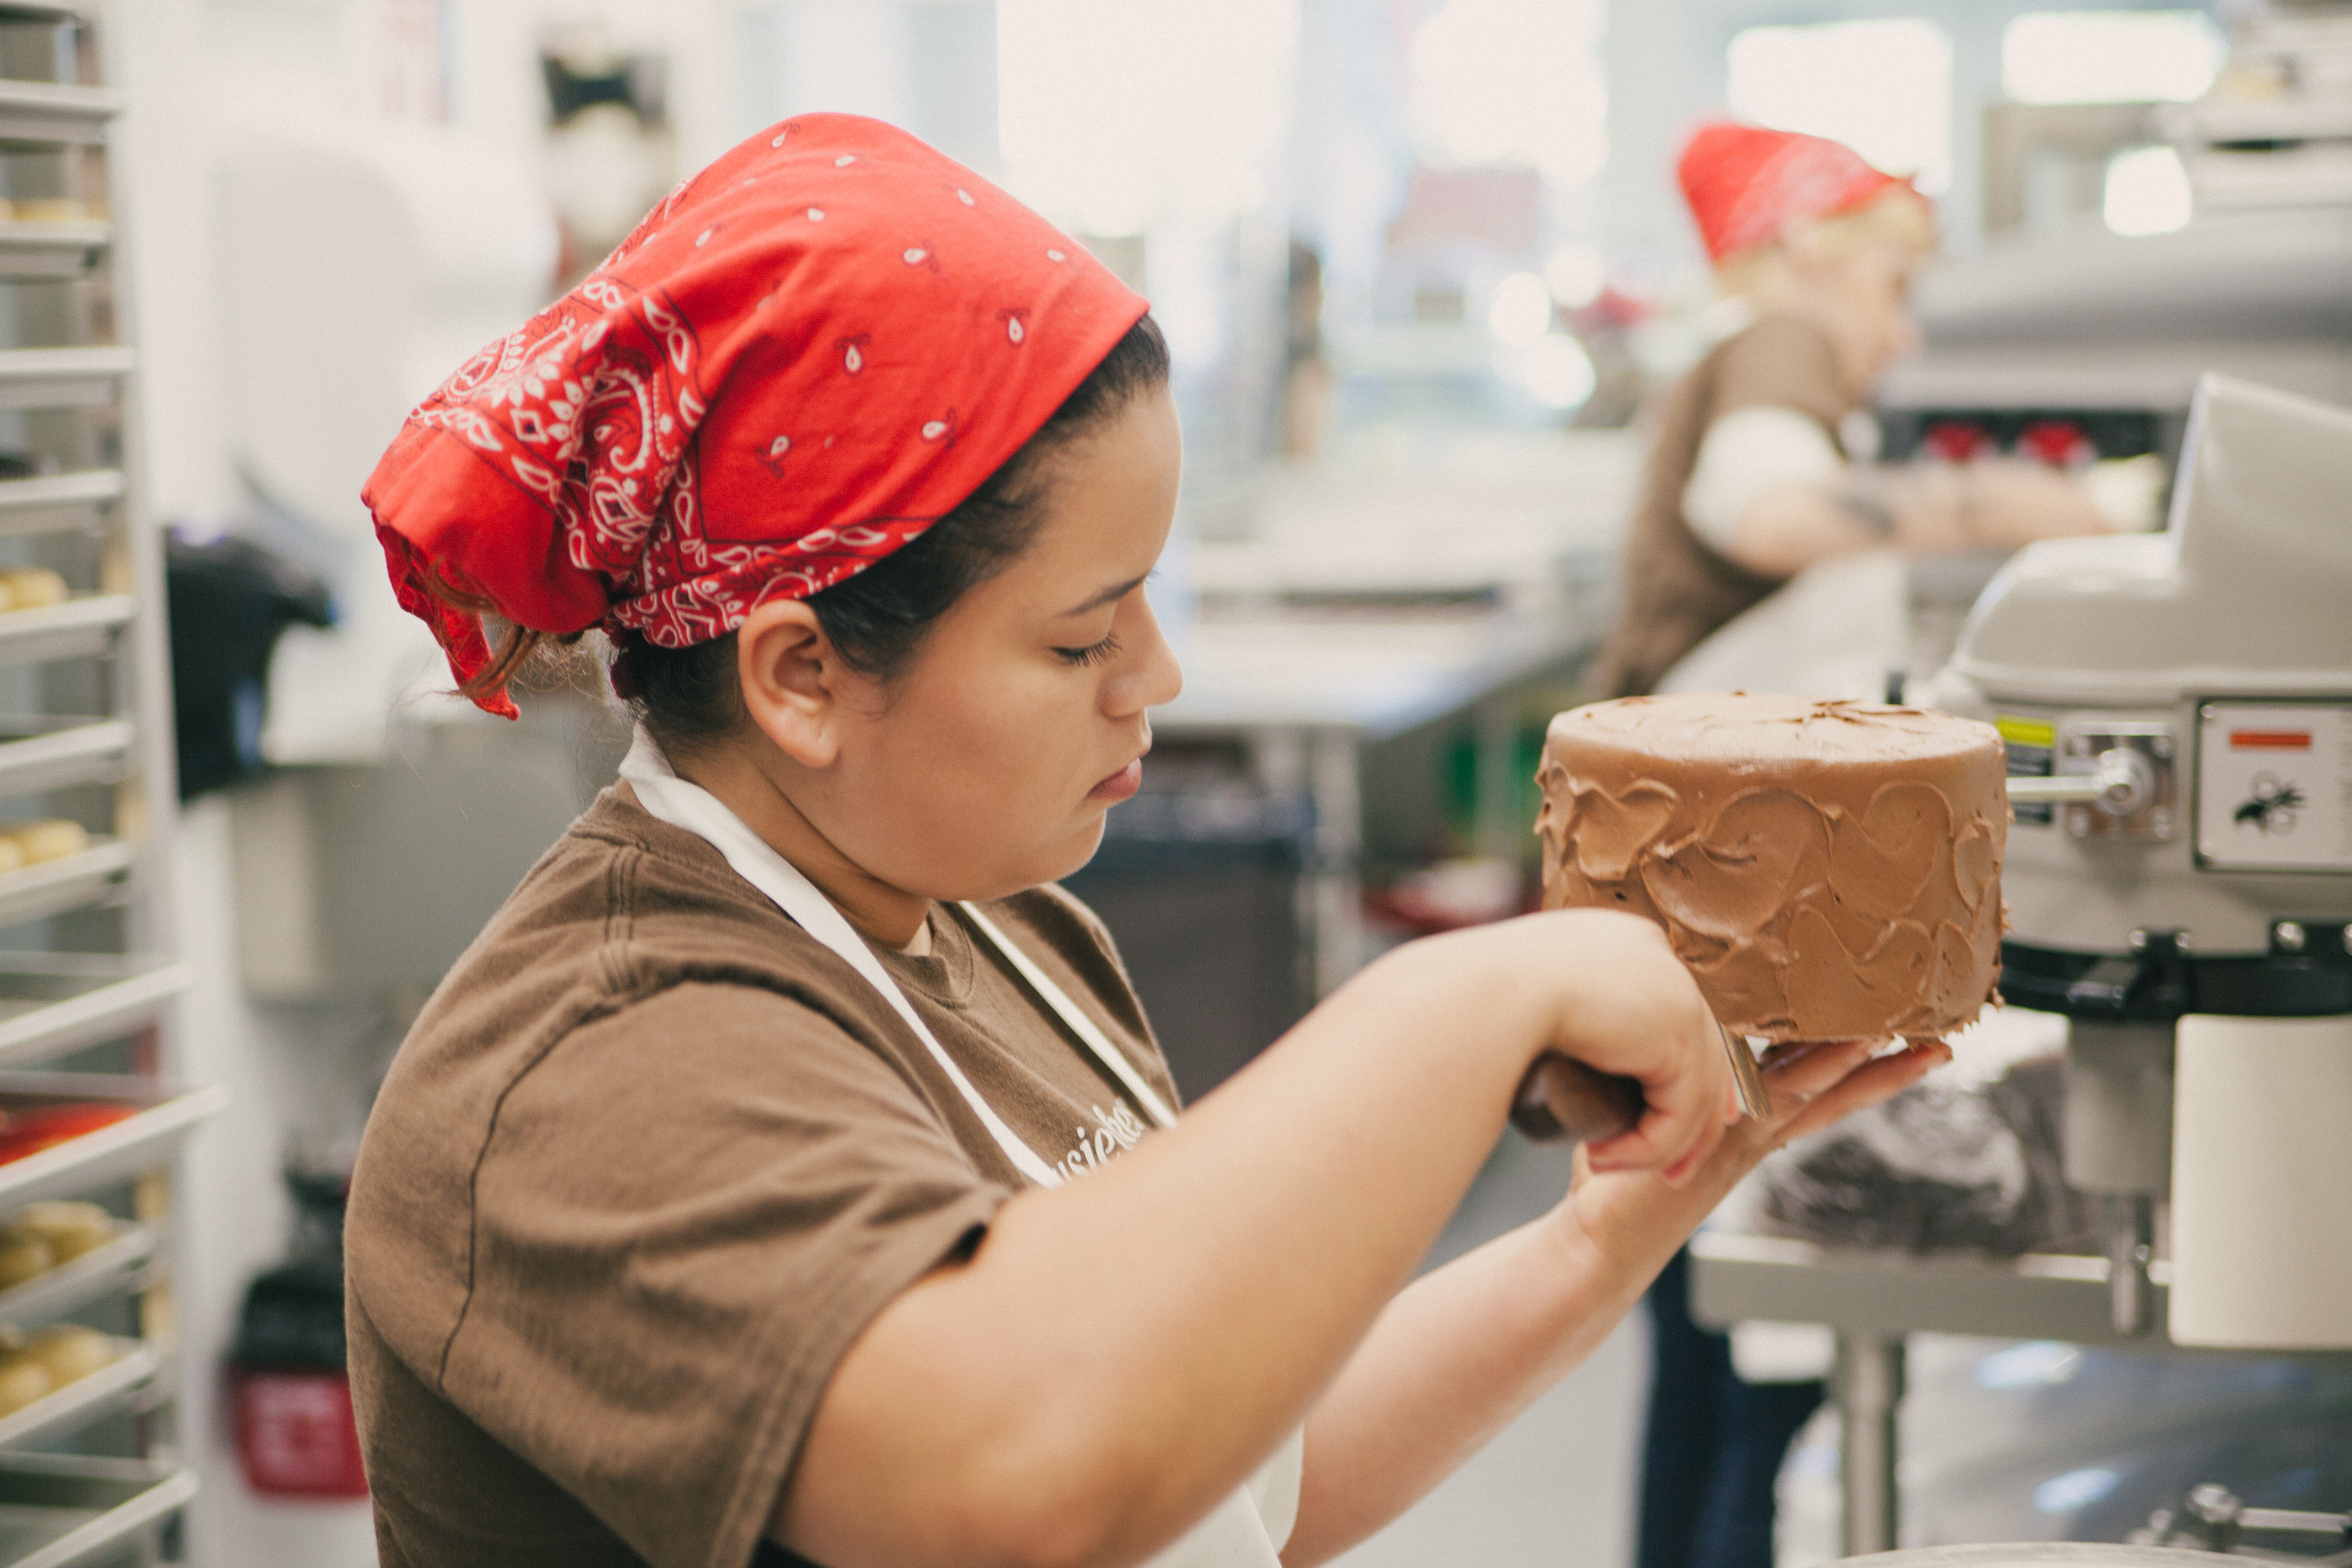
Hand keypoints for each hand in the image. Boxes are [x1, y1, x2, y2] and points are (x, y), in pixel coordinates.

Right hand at [1480, 909, 1734, 1187]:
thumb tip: (1564, 1038)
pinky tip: (1603, 1158)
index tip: (1664, 1116)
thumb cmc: (1480, 994)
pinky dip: (1647, 1147)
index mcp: (1628, 941)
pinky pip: (1680, 1110)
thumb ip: (1564, 1006)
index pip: (1674, 1010)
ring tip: (1608, 1166)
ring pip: (1694, 1089)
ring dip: (1656, 1144)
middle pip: (1700, 1048)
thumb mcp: (1534, 994)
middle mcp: (1661, 958)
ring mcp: (1677, 992)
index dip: (1678, 1069)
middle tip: (1669, 1167)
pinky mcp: (1678, 1033)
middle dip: (1690, 1118)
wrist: (1484, 993)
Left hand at [1562, 1034, 1950, 1257]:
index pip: (1805, 1081)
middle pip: (1831, 1089)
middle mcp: (1753, 1132)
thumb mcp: (1642, 1115)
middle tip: (1935, 1038)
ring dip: (1859, 1063)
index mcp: (1740, 1124)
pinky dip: (1812, 1074)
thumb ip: (1661, 1084)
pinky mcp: (1725, 1141)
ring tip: (1902, 1035)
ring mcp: (1744, 1138)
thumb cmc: (1609, 1179)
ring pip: (1813, 1089)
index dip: (1848, 1060)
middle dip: (1884, 1065)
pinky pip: (1778, 1097)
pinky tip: (1833, 1051)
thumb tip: (1651, 1039)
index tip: (1888, 1032)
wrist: (1598, 1242)